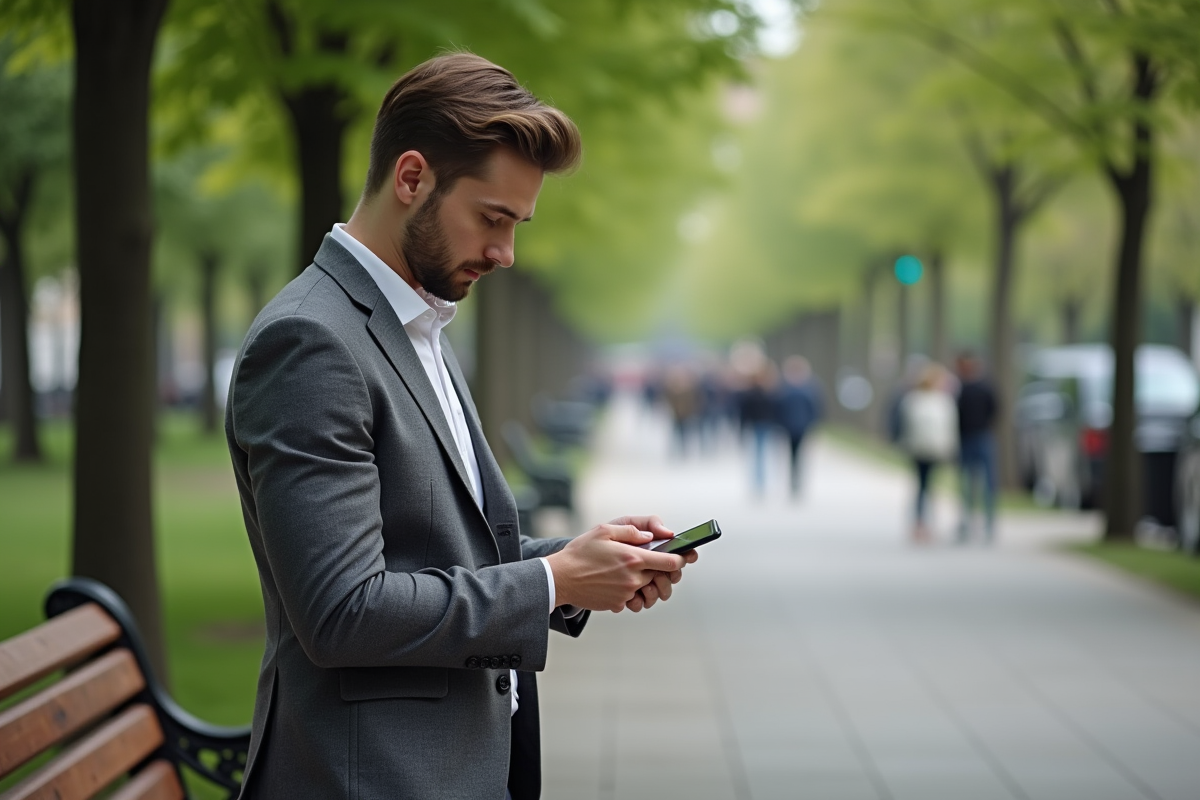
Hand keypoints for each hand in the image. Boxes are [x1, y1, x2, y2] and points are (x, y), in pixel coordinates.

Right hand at [545, 521, 685, 612]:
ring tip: (632, 573)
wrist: (560, 578)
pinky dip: (628, 592)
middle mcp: (633, 578)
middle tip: (651, 562)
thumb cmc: (581, 552)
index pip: (670, 563)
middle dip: (661, 570)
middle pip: (661, 577)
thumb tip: (651, 536)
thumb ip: (631, 531)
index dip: (680, 559)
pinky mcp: (617, 604)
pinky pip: (632, 599)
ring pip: (648, 589)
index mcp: (633, 558)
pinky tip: (615, 582)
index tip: (681, 556)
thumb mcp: (604, 531)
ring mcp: (626, 593)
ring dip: (646, 582)